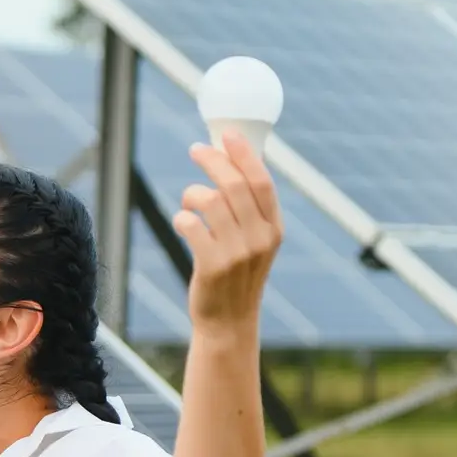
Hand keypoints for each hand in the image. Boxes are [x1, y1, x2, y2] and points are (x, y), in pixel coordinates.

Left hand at [174, 130, 282, 332]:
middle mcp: (260, 239)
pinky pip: (190, 224)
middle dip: (212, 160)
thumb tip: (230, 163)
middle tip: (196, 150)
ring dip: (192, 194)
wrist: (229, 322)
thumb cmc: (237, 275)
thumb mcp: (255, 243)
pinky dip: (182, 217)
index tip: (227, 134)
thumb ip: (250, 210)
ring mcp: (237, 253)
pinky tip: (184, 223)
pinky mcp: (212, 265)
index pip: (262, 182)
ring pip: (210, 200)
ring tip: (189, 202)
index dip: (244, 154)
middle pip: (233, 184)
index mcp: (274, 229)